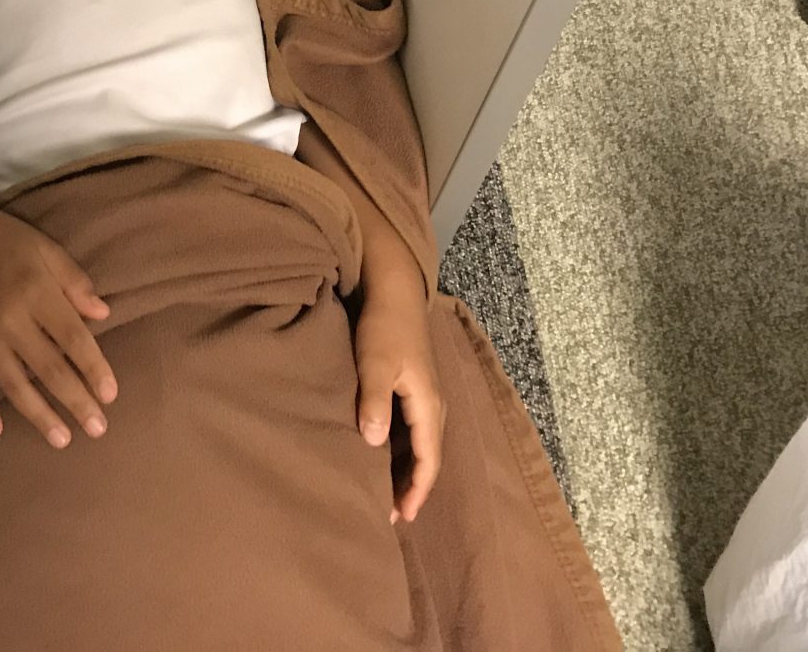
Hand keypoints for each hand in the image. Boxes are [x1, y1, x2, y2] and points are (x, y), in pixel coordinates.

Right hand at [0, 195, 117, 447]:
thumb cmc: (4, 239)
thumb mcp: (46, 248)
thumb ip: (75, 282)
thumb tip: (104, 315)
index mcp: (36, 292)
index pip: (73, 339)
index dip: (94, 369)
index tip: (111, 395)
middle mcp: (10, 318)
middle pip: (49, 368)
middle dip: (75, 401)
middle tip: (98, 429)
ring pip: (14, 384)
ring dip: (38, 415)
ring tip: (61, 440)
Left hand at [355, 273, 444, 521]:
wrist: (394, 290)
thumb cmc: (384, 327)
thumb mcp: (374, 364)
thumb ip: (374, 402)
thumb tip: (373, 444)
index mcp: (428, 404)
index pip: (427, 459)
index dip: (415, 490)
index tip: (400, 516)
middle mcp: (434, 405)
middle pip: (426, 456)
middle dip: (411, 486)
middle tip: (389, 514)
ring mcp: (426, 396)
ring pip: (419, 444)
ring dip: (405, 469)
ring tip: (385, 493)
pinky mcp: (414, 387)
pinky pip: (412, 430)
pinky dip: (400, 449)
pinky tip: (382, 456)